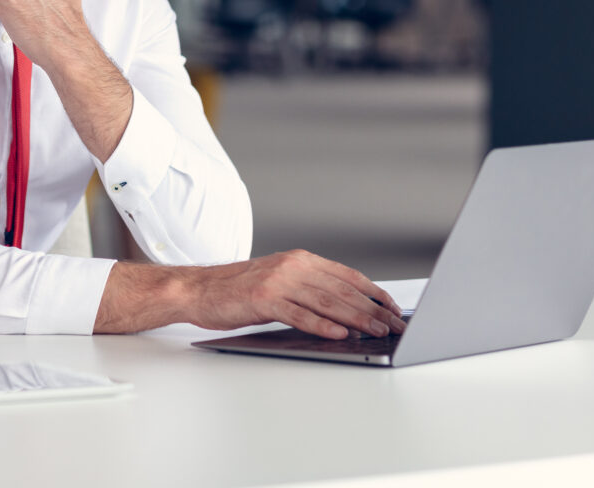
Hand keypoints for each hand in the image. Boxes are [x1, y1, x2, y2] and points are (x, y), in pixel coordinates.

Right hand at [186, 250, 405, 338]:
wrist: (199, 289)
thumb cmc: (238, 290)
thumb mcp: (279, 281)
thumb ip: (309, 289)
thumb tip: (347, 309)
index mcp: (299, 260)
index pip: (347, 276)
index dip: (374, 293)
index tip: (393, 309)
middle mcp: (292, 266)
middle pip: (342, 289)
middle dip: (373, 309)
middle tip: (394, 326)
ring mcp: (277, 281)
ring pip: (326, 301)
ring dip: (356, 318)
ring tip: (376, 332)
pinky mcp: (263, 299)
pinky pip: (299, 314)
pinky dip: (322, 324)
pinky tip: (339, 333)